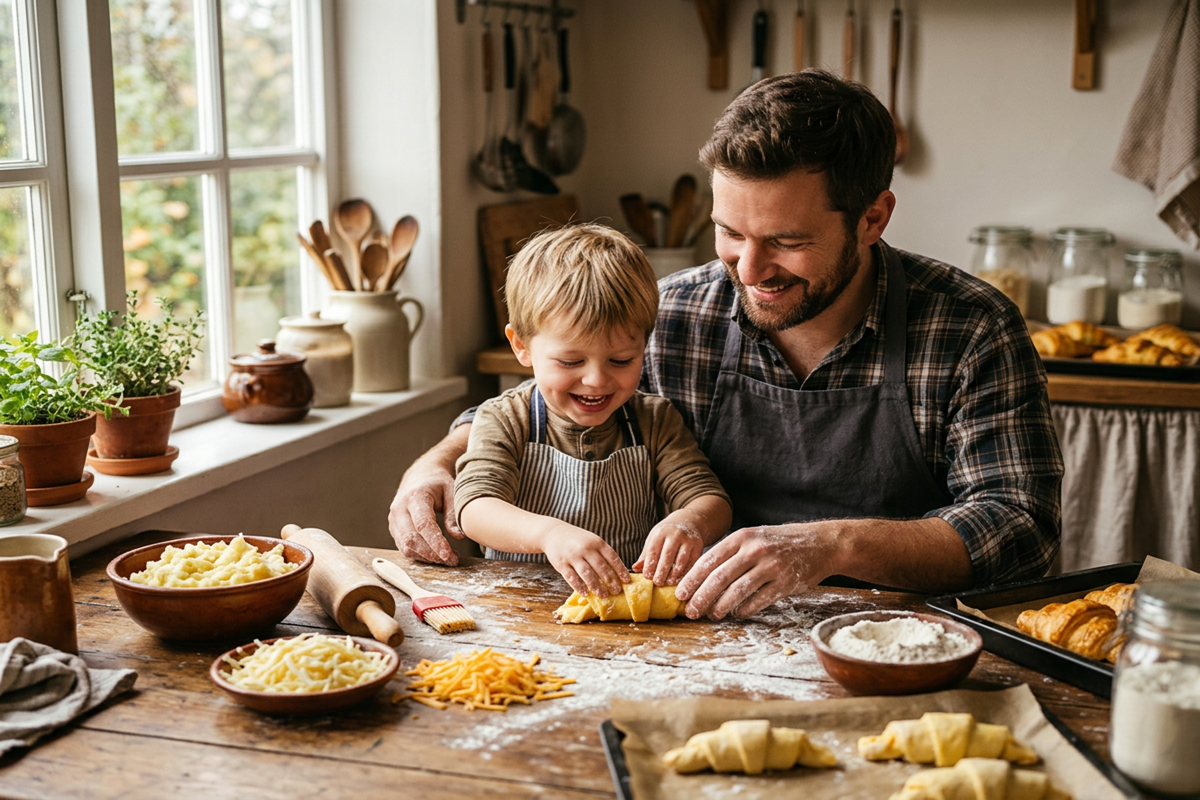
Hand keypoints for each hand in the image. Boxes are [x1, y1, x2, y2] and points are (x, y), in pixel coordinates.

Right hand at [387, 428, 469, 564]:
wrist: (420, 476)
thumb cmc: (438, 483)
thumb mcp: (452, 491)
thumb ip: (454, 513)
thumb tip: (458, 536)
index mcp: (415, 496)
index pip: (423, 524)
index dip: (435, 542)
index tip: (449, 555)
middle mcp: (400, 509)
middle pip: (411, 539)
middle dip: (432, 554)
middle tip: (453, 560)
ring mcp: (394, 520)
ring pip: (405, 547)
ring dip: (427, 558)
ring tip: (448, 558)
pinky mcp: (394, 529)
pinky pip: (404, 548)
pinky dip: (420, 556)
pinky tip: (436, 556)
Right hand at [541, 525, 629, 596]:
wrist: (554, 533)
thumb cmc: (578, 540)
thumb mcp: (592, 541)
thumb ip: (603, 554)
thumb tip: (617, 573)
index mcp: (596, 542)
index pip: (612, 557)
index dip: (620, 570)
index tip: (627, 581)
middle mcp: (585, 548)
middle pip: (601, 567)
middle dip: (610, 580)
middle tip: (617, 591)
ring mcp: (573, 556)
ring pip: (587, 574)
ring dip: (596, 586)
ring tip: (603, 595)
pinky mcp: (561, 564)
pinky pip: (572, 578)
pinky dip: (580, 587)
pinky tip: (586, 594)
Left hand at [633, 516, 706, 586]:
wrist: (688, 522)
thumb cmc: (666, 534)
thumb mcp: (654, 539)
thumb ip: (645, 555)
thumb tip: (635, 568)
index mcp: (661, 532)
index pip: (654, 550)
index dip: (650, 565)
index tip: (647, 576)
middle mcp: (675, 535)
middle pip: (667, 556)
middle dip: (661, 571)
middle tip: (657, 582)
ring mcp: (688, 541)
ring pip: (681, 561)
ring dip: (673, 574)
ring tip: (668, 582)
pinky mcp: (698, 547)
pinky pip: (691, 563)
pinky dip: (684, 573)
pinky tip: (678, 579)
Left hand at [674, 523, 840, 619]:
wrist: (819, 543)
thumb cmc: (779, 542)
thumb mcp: (753, 538)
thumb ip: (731, 553)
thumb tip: (700, 577)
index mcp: (742, 537)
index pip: (710, 559)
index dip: (692, 578)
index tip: (680, 593)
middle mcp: (755, 550)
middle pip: (720, 577)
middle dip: (701, 597)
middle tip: (690, 611)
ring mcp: (771, 566)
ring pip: (738, 591)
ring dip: (721, 607)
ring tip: (711, 615)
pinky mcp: (786, 583)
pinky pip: (759, 601)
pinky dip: (744, 610)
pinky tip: (736, 614)